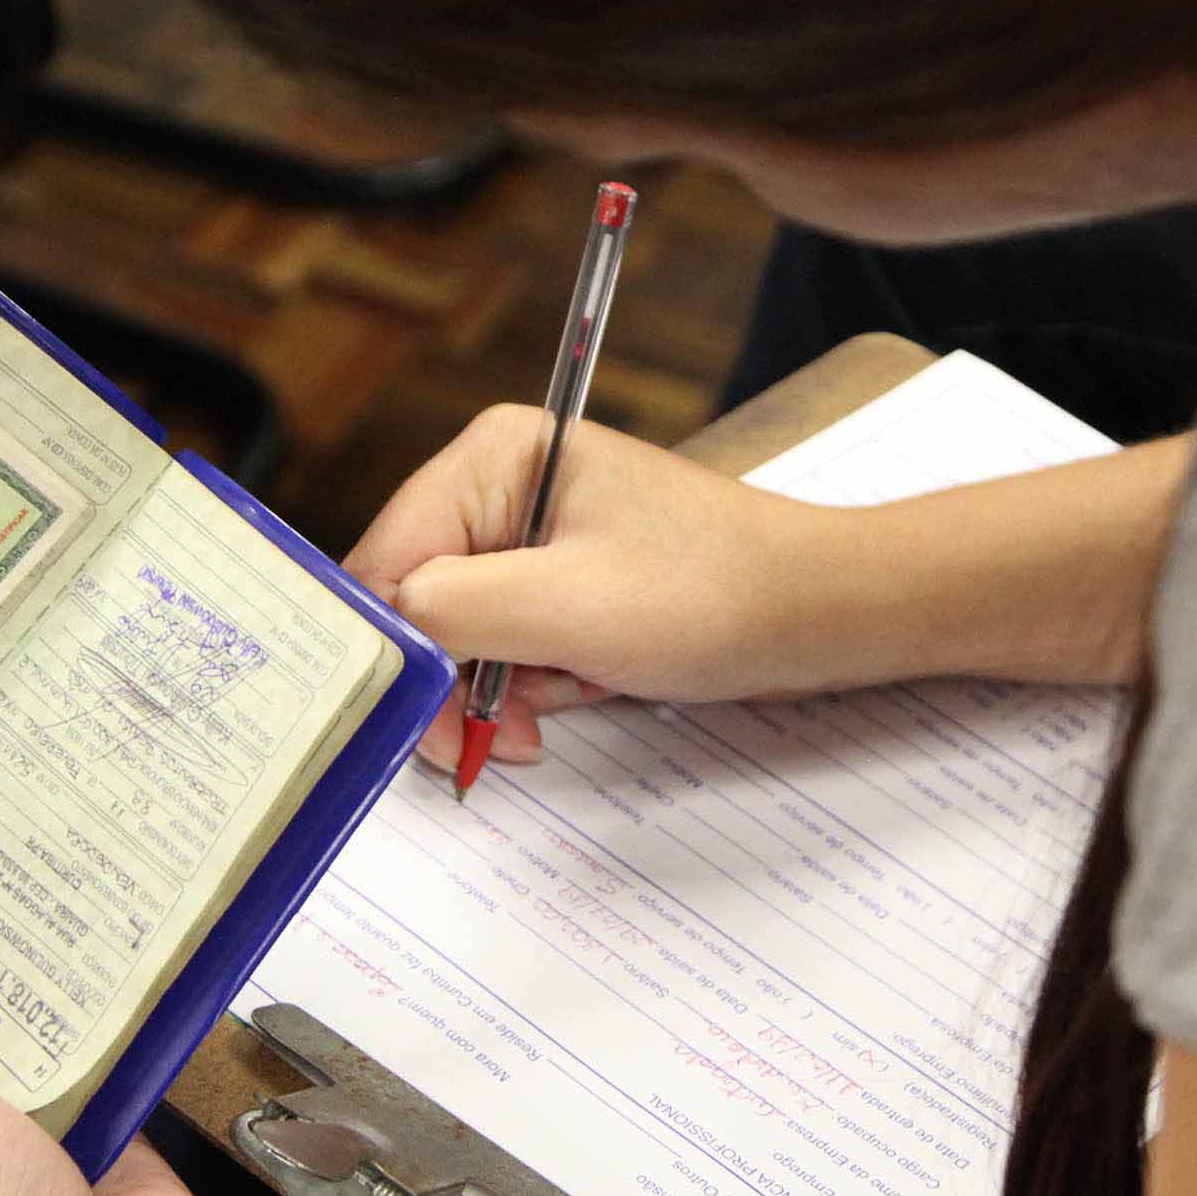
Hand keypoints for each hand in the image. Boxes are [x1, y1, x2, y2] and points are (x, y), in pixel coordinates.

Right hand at [345, 404, 858, 769]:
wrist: (819, 615)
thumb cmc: (715, 593)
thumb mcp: (565, 606)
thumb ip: (449, 611)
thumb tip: (377, 630)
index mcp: (496, 456)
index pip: (386, 557)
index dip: (389, 647)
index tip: (412, 719)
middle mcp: (506, 484)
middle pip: (417, 602)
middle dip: (453, 678)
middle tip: (488, 739)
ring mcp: (537, 535)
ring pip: (463, 636)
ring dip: (503, 690)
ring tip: (560, 703)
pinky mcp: (568, 582)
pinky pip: (513, 647)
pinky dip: (540, 685)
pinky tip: (588, 686)